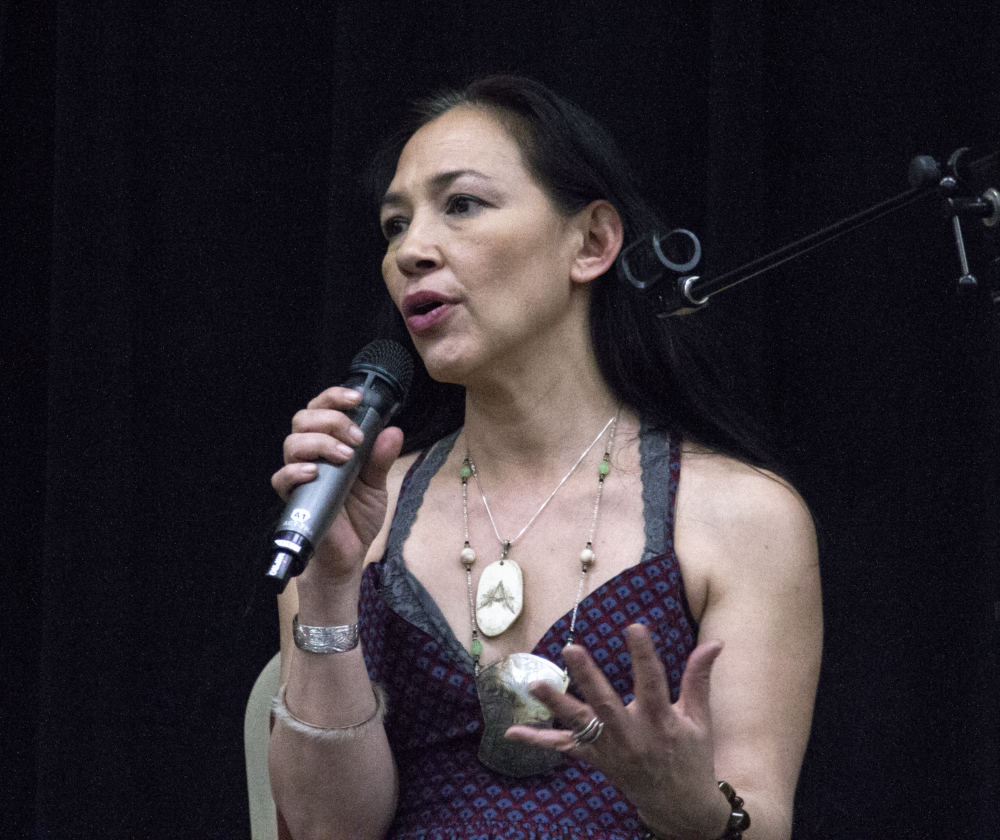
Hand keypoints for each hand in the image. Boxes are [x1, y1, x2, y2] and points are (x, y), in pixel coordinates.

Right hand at [270, 386, 403, 583]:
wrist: (349, 554)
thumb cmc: (357, 516)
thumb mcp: (377, 484)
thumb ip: (381, 458)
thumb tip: (393, 431)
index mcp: (329, 444)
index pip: (322, 409)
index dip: (334, 397)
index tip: (357, 398)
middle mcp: (311, 455)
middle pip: (303, 418)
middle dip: (332, 420)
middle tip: (356, 438)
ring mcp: (299, 475)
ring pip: (292, 443)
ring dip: (320, 442)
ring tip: (345, 457)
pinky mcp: (292, 498)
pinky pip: (281, 478)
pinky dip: (296, 470)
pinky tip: (315, 473)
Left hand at [505, 624, 729, 839]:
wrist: (681, 809)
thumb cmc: (693, 758)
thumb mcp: (700, 719)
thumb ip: (699, 678)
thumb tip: (714, 642)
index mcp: (662, 722)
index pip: (653, 682)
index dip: (644, 655)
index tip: (635, 627)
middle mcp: (633, 736)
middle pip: (606, 704)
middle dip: (588, 677)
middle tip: (571, 649)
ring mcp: (611, 750)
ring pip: (580, 725)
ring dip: (556, 704)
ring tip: (534, 684)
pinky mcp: (597, 760)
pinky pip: (564, 749)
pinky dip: (537, 741)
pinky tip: (510, 733)